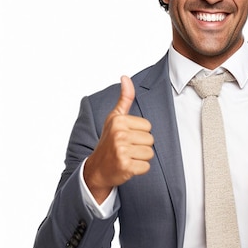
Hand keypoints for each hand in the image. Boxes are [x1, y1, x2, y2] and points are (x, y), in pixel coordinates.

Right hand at [83, 76, 153, 203]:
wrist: (97, 168)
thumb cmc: (109, 141)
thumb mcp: (114, 118)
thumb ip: (124, 98)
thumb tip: (125, 77)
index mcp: (118, 120)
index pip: (148, 126)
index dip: (140, 133)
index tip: (127, 137)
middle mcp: (119, 134)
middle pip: (150, 140)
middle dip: (141, 146)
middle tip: (127, 149)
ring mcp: (121, 150)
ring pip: (149, 153)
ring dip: (141, 158)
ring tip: (127, 157)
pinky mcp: (125, 166)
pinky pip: (146, 167)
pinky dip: (139, 169)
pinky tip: (127, 166)